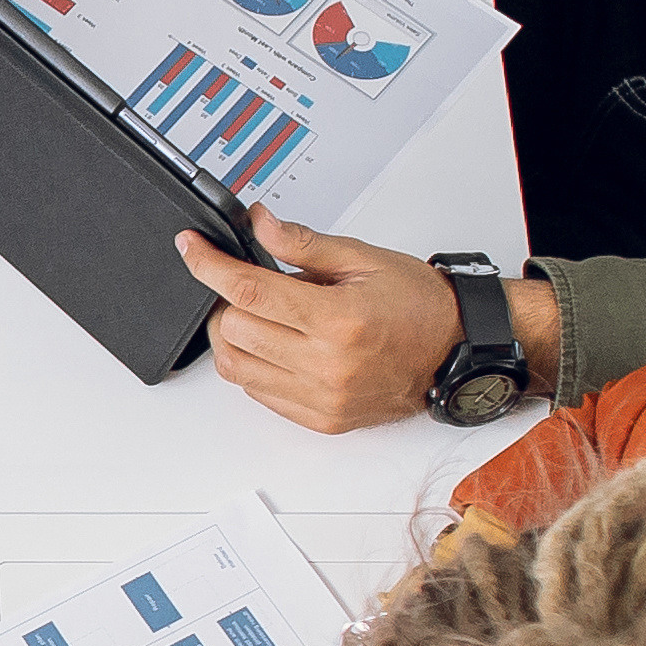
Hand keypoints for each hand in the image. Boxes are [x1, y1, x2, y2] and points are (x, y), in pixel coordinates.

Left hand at [178, 209, 461, 433]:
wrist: (455, 349)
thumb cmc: (417, 304)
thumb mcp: (363, 258)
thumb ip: (303, 243)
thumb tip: (258, 225)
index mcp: (338, 320)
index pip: (248, 290)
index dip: (208, 265)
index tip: (191, 248)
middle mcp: (327, 366)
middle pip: (233, 331)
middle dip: (225, 300)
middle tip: (242, 284)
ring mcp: (322, 398)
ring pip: (237, 368)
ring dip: (233, 337)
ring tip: (260, 316)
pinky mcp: (320, 419)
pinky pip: (259, 394)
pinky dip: (254, 366)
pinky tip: (276, 345)